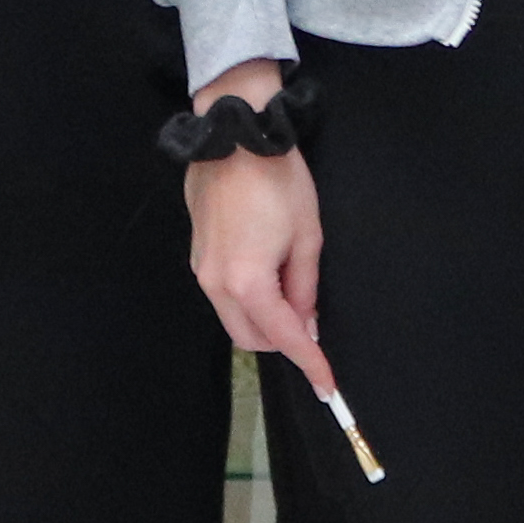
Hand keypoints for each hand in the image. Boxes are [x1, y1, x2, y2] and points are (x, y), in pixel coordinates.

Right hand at [186, 139, 329, 386]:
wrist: (234, 134)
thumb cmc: (279, 181)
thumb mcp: (307, 236)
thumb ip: (305, 288)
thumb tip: (305, 323)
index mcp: (248, 282)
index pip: (284, 337)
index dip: (310, 363)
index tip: (328, 388)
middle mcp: (216, 284)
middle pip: (251, 338)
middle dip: (283, 341)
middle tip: (311, 317)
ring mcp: (200, 270)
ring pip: (234, 319)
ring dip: (264, 319)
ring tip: (290, 287)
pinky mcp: (195, 254)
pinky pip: (222, 294)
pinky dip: (247, 298)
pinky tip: (266, 270)